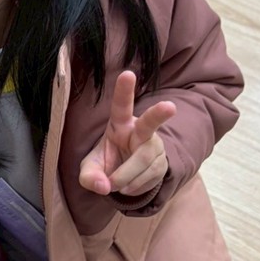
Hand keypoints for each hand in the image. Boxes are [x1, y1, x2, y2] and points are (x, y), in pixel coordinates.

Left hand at [79, 70, 176, 195]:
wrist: (126, 179)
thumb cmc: (106, 163)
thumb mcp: (90, 169)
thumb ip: (89, 177)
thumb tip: (103, 186)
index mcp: (120, 123)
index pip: (121, 105)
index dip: (124, 90)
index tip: (128, 74)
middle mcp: (140, 131)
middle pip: (150, 123)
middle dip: (159, 114)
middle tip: (170, 107)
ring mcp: (154, 146)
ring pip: (143, 161)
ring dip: (125, 177)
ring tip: (115, 183)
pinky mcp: (162, 163)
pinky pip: (149, 177)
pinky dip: (134, 186)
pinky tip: (128, 185)